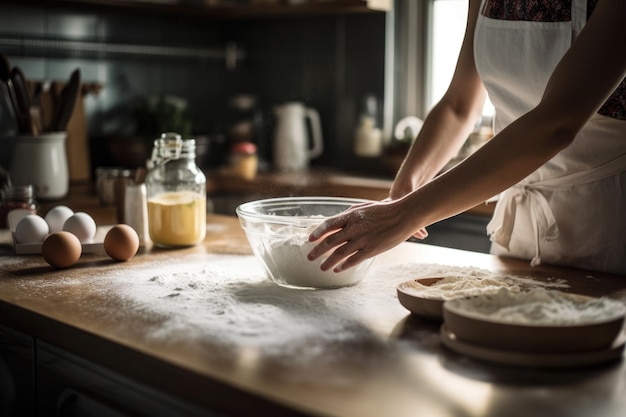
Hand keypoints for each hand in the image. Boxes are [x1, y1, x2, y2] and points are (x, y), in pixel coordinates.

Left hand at [307, 200, 427, 271]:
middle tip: (310, 257)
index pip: (328, 224)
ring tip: (321, 267)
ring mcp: (362, 239)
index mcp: (351, 216)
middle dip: (318, 250)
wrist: (404, 215)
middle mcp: (354, 228)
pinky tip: (338, 269)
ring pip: (340, 253)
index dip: (317, 233)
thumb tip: (338, 222)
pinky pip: (354, 259)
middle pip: (330, 241)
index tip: (310, 239)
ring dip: (329, 261)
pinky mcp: (371, 249)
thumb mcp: (364, 207)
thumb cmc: (385, 210)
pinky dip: (344, 265)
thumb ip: (350, 215)